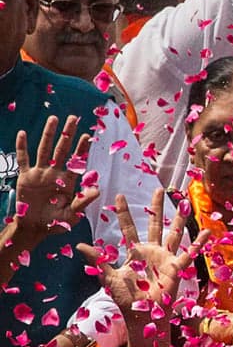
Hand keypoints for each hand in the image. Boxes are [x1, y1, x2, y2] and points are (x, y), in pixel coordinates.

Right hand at [11, 115, 97, 243]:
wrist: (35, 228)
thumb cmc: (55, 222)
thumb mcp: (72, 214)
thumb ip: (83, 202)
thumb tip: (97, 191)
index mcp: (68, 181)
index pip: (76, 161)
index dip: (82, 148)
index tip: (87, 135)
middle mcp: (54, 173)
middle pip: (62, 149)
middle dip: (67, 134)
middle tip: (73, 118)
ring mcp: (39, 173)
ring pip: (44, 149)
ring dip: (48, 134)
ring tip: (53, 119)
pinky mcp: (25, 177)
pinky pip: (23, 160)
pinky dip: (22, 147)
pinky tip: (22, 134)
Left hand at [77, 189, 206, 328]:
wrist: (142, 315)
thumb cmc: (126, 299)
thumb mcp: (108, 277)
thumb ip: (98, 260)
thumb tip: (79, 245)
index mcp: (135, 252)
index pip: (128, 228)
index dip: (124, 212)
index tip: (119, 195)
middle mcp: (152, 252)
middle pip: (155, 224)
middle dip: (157, 207)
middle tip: (160, 189)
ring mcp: (166, 258)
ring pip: (174, 233)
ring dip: (179, 218)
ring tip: (185, 201)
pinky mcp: (177, 267)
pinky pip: (189, 252)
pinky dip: (199, 242)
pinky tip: (207, 232)